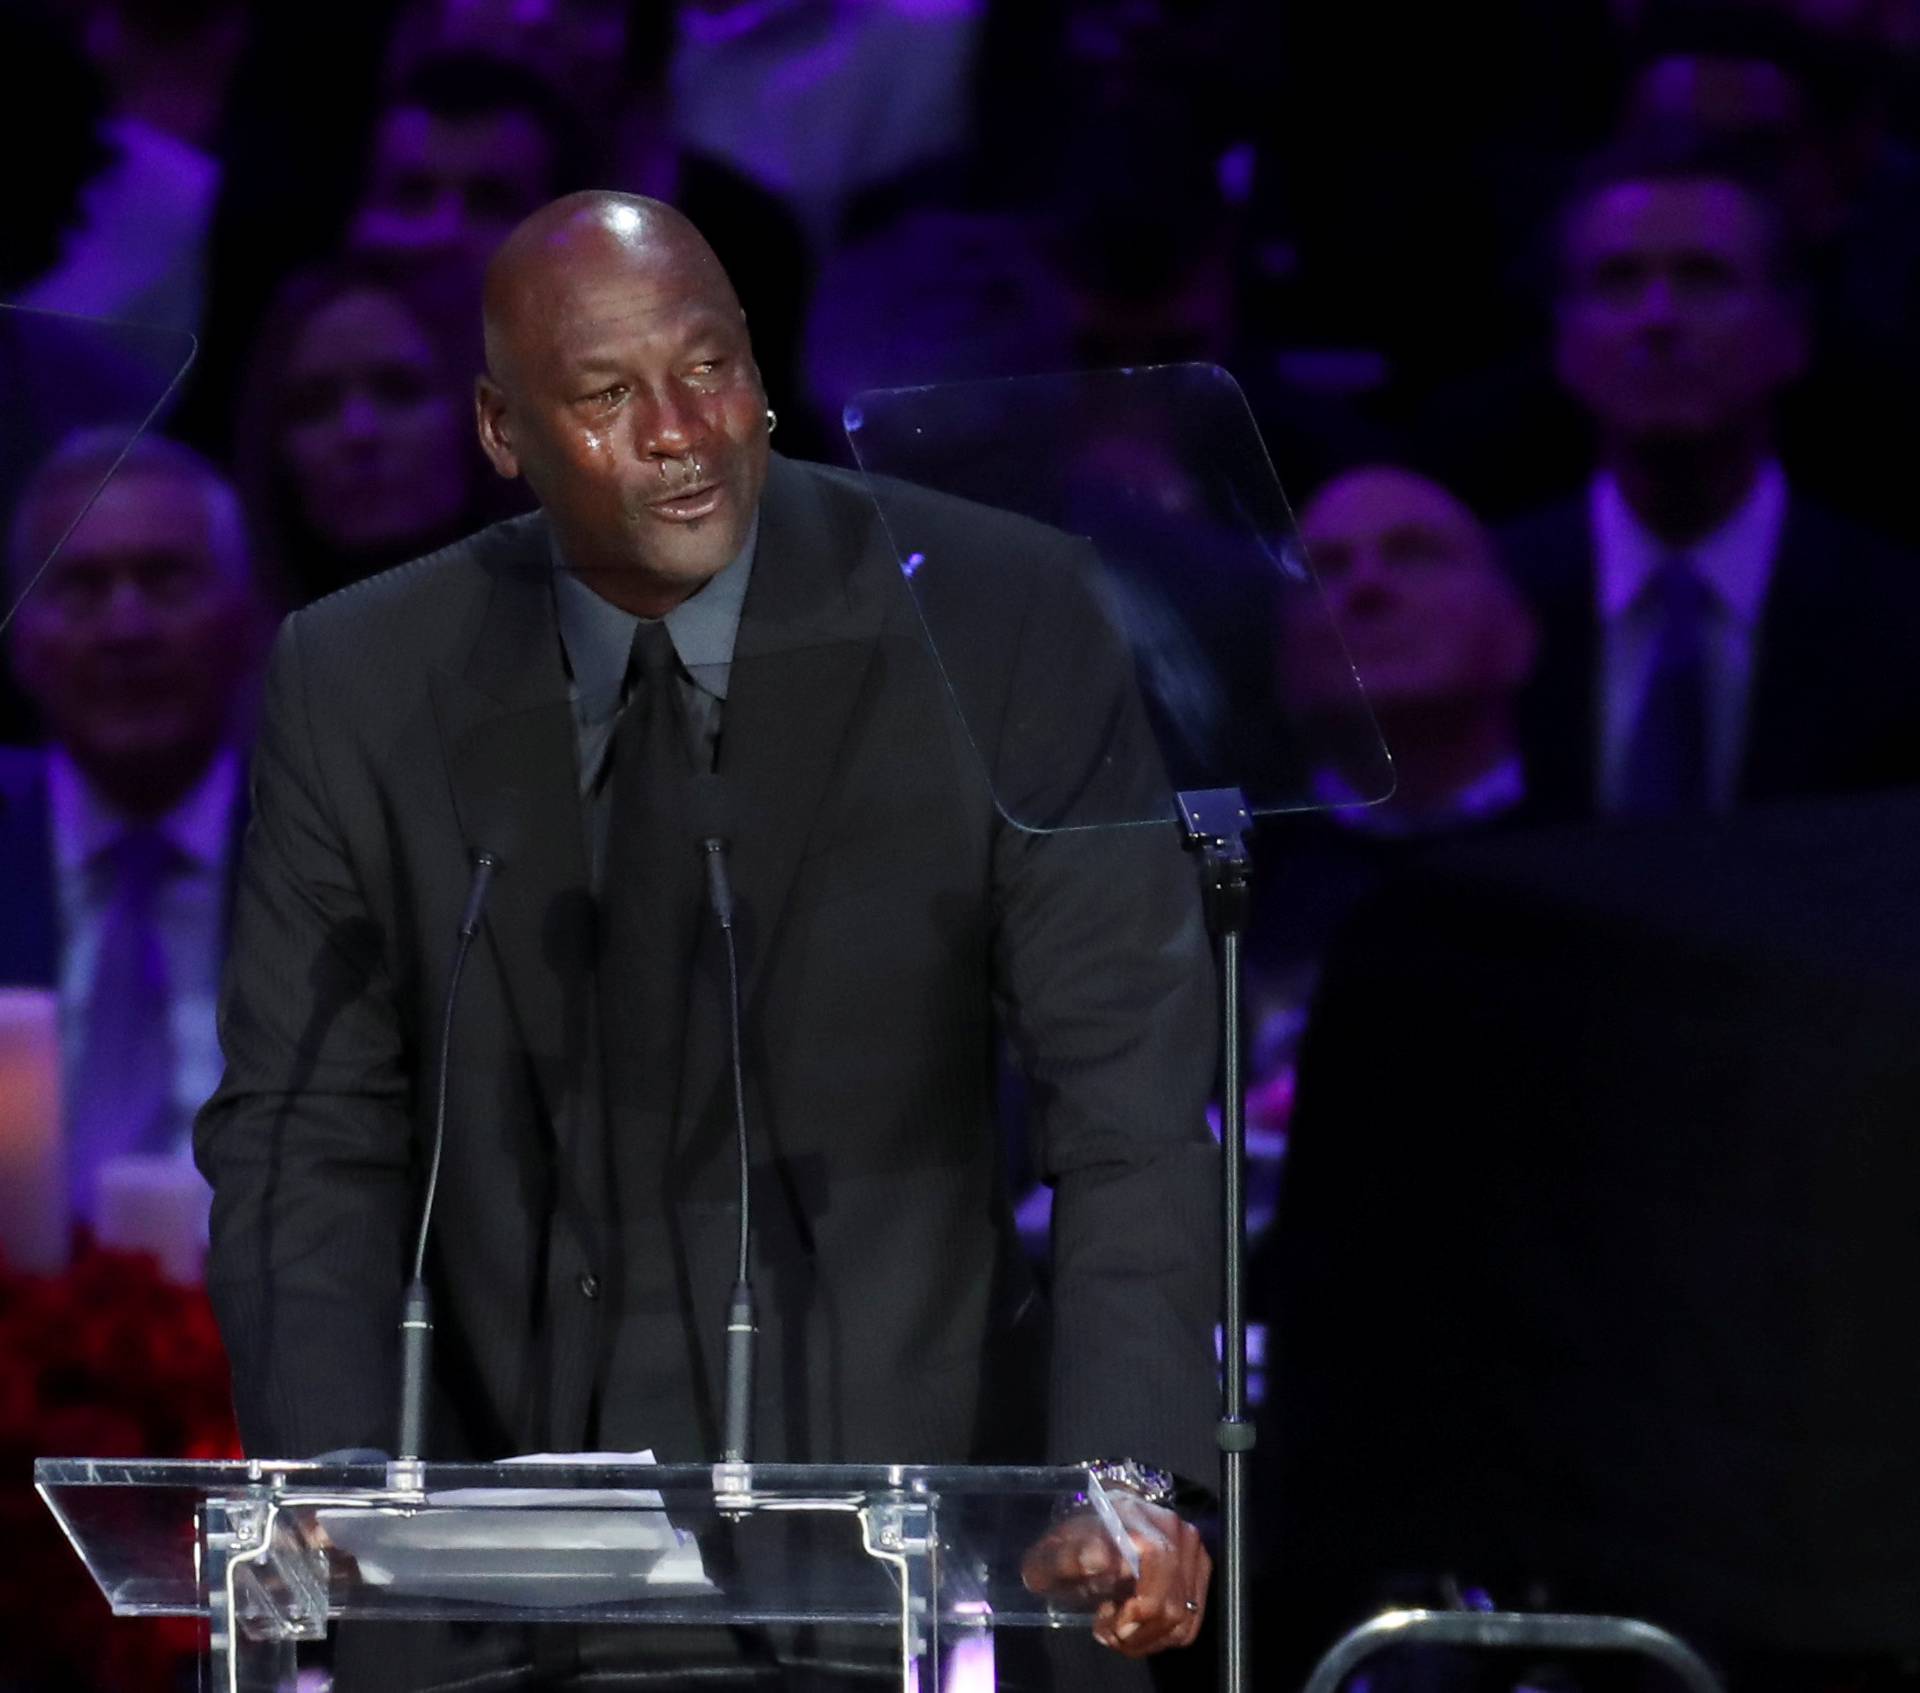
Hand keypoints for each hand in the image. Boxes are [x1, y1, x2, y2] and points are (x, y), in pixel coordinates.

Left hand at [1020, 1491, 1211, 1656]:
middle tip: (1106, 1631)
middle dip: (1137, 1631)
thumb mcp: (1052, 1552)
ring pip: (1183, 1617)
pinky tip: (1137, 1627)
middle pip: (1172, 1602)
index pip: (1158, 1560)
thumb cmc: (1071, 1545)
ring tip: (1117, 1630)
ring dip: (1148, 1637)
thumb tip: (1095, 1559)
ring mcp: (1192, 1550)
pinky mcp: (1199, 1571)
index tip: (1111, 1624)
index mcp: (1136, 1515)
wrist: (1093, 1531)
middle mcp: (1173, 1528)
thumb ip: (1067, 1557)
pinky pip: (1190, 1622)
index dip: (1141, 1605)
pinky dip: (1163, 1636)